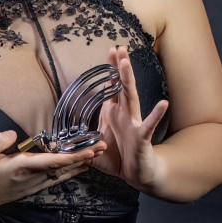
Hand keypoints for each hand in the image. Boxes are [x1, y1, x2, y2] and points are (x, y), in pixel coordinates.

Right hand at [0, 130, 105, 215]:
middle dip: (83, 158)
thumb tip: (15, 135)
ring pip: (61, 174)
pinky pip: (54, 180)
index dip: (73, 156)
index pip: (53, 161)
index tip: (89, 151)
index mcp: (21, 167)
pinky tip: (76, 170)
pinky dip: (67, 173)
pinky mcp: (30, 188)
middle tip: (102, 148)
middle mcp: (31, 178)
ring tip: (95, 157)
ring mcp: (31, 185)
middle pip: (63, 167)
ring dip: (78, 165)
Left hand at [88, 45, 168, 190]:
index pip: (110, 87)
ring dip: (129, 80)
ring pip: (132, 97)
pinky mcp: (142, 137)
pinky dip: (156, 115)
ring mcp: (134, 123)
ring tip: (127, 63)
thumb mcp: (92, 150)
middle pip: (121, 86)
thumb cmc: (117, 158)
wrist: (137, 174)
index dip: (109, 70)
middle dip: (119, 67)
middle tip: (119, 48)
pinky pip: (149, 125)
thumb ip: (77, 145)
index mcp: (112, 113)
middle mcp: (124, 114)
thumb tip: (58, 145)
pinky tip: (163, 104)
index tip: (110, 50)